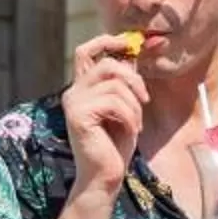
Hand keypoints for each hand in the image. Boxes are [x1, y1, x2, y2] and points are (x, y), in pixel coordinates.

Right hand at [63, 32, 149, 193]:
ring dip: (134, 105)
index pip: (87, 50)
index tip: (130, 44)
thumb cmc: (116, 145)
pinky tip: (130, 132)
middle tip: (144, 100)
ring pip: (115, 84)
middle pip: (107, 64)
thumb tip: (137, 52)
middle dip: (133, 79)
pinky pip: (114, 102)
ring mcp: (73, 103)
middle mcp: (73, 92)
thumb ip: (125, 82)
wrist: (105, 177)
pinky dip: (130, 117)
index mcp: (82, 88)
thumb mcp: (125, 107)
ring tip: (135, 125)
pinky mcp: (78, 115)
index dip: (107, 41)